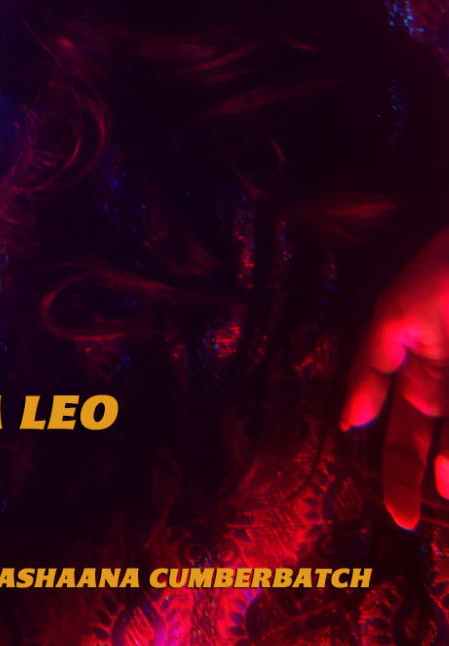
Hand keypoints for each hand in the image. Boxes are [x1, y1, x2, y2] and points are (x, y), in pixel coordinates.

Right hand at [342, 225, 448, 528]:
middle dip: (426, 482)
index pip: (405, 438)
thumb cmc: (439, 273)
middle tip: (417, 517)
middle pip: (436, 449)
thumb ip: (372, 368)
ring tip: (442, 485)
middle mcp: (445, 388)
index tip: (398, 517)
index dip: (399, 477)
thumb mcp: (393, 317)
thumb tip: (350, 420)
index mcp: (418, 375)